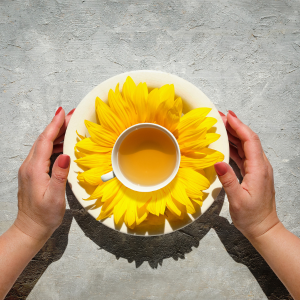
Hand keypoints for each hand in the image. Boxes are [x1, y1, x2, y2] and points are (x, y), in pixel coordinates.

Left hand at [14, 107, 74, 241]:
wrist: (30, 228)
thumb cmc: (44, 216)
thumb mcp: (55, 197)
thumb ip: (59, 175)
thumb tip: (66, 155)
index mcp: (34, 169)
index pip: (44, 141)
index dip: (54, 125)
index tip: (62, 112)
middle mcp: (29, 166)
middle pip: (43, 139)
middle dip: (56, 125)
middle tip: (71, 115)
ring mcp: (29, 169)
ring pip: (42, 145)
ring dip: (55, 133)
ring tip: (69, 126)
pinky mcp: (32, 173)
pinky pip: (42, 152)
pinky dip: (52, 144)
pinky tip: (62, 144)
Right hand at [214, 110, 279, 240]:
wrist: (263, 228)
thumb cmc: (251, 217)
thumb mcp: (238, 200)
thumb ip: (228, 180)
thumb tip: (217, 161)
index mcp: (259, 169)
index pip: (250, 141)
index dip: (239, 126)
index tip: (228, 115)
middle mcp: (261, 165)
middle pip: (249, 139)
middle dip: (235, 126)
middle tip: (219, 116)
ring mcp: (258, 169)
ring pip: (246, 145)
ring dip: (234, 134)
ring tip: (220, 126)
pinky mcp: (253, 173)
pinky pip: (244, 154)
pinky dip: (235, 146)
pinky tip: (225, 143)